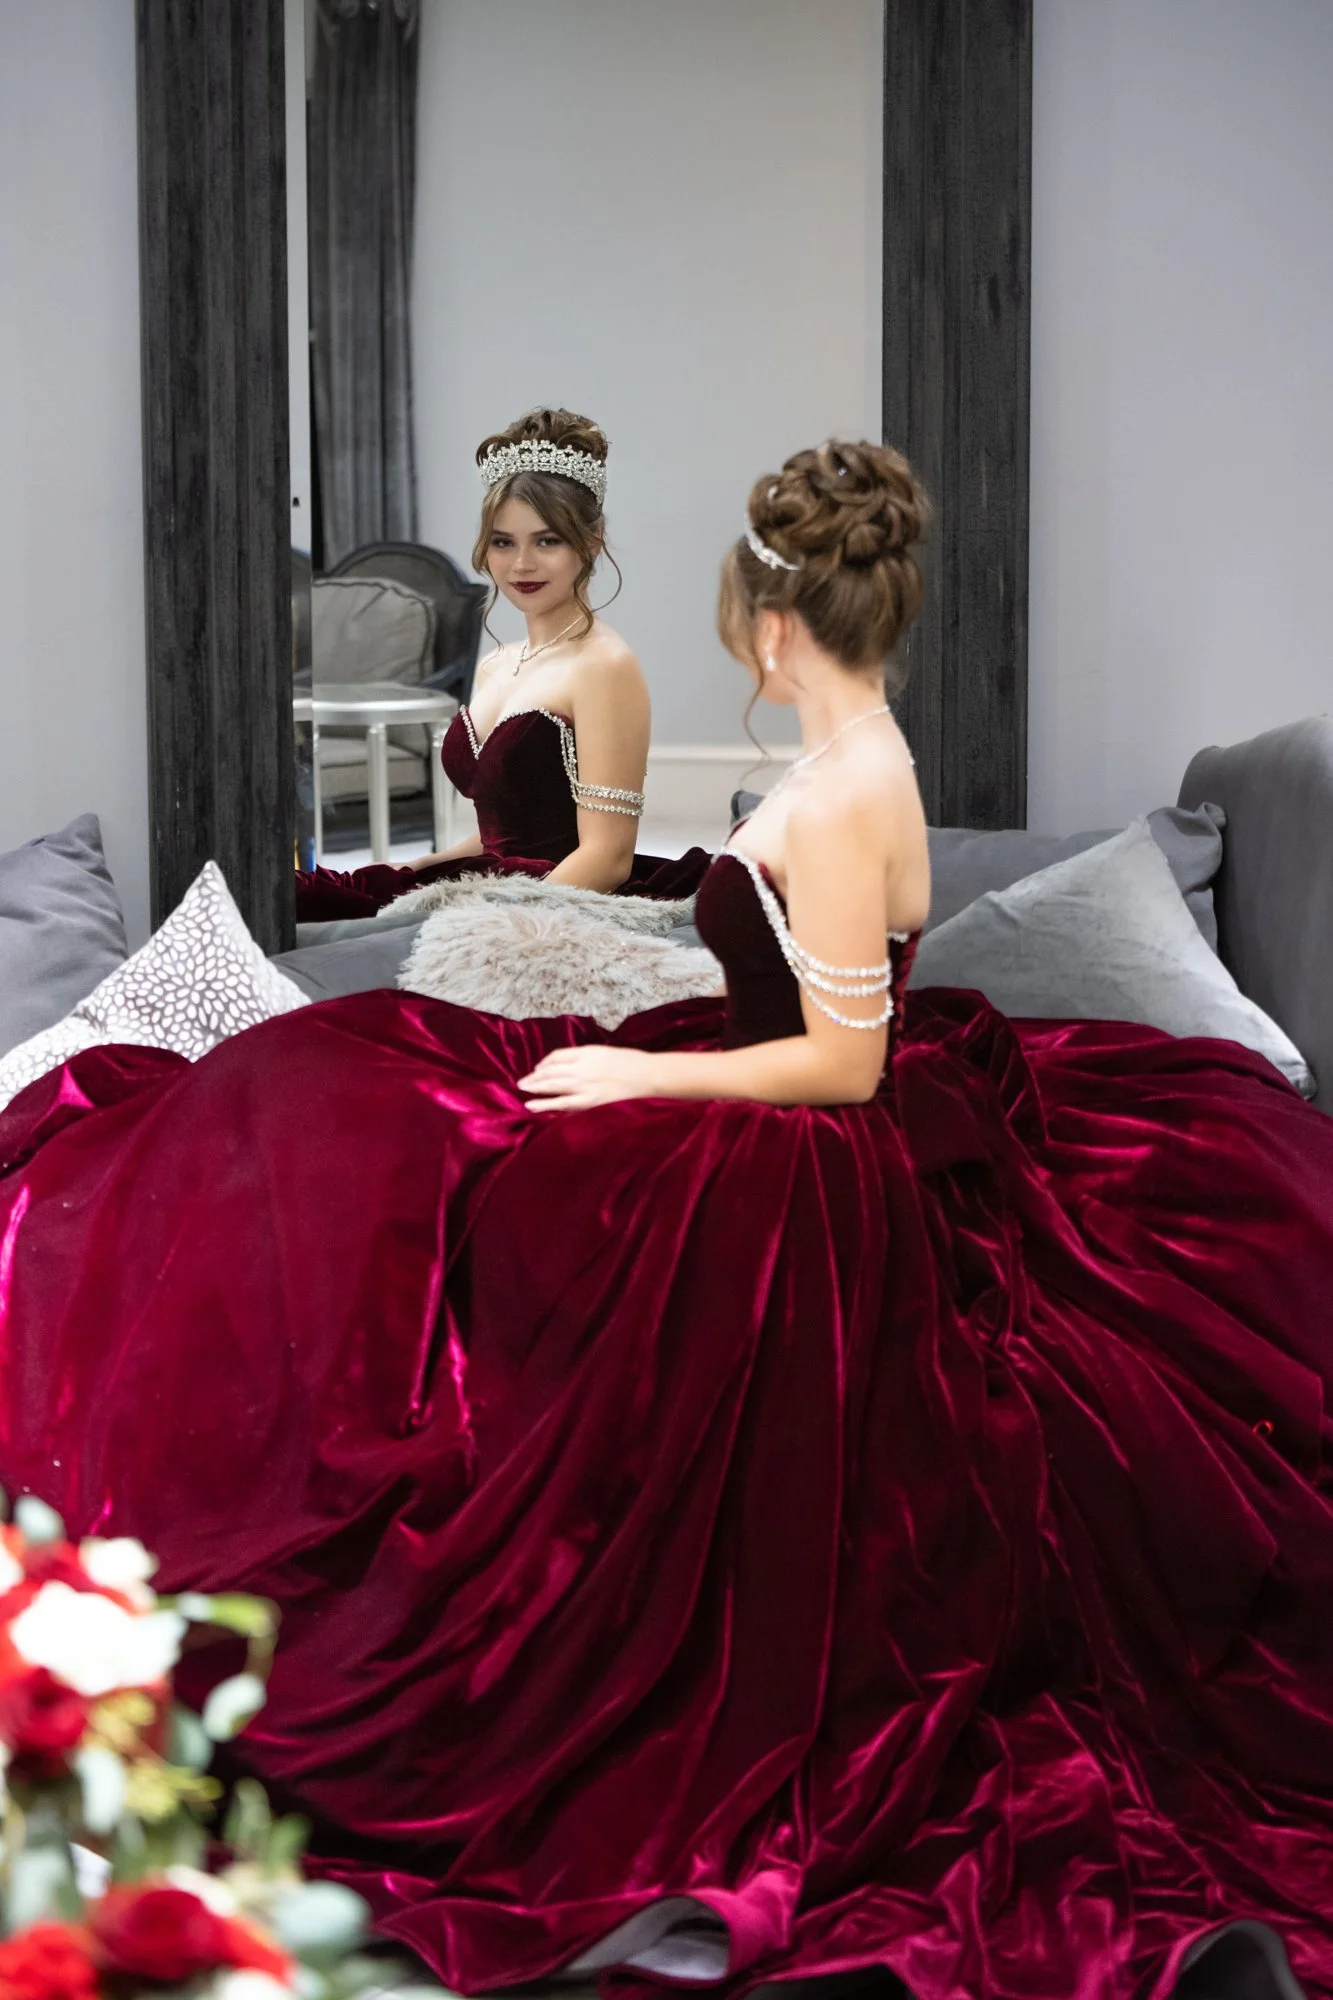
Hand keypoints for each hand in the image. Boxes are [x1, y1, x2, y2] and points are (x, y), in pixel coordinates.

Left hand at [519, 1045, 662, 1112]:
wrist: (650, 1076)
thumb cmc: (635, 1063)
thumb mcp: (609, 1052)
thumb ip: (590, 1057)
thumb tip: (576, 1064)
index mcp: (587, 1052)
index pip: (558, 1056)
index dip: (545, 1062)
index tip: (539, 1067)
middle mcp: (581, 1067)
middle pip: (550, 1071)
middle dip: (534, 1076)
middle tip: (521, 1081)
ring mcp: (583, 1085)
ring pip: (551, 1085)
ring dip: (534, 1087)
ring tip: (522, 1090)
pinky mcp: (588, 1102)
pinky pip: (561, 1103)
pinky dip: (544, 1104)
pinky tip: (532, 1106)